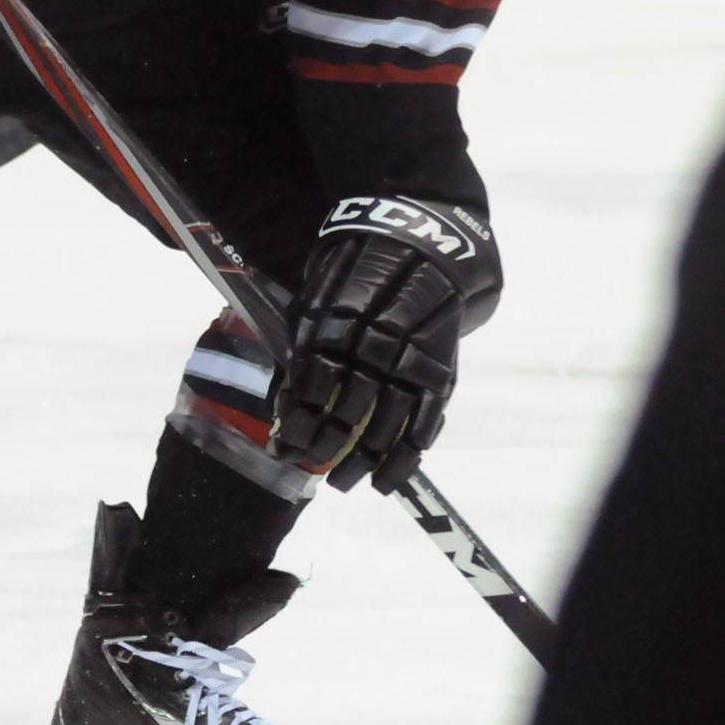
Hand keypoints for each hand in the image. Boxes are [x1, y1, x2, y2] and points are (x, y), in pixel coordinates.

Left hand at [269, 197, 501, 494]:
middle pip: (349, 403)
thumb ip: (304, 341)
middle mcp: (380, 338)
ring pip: (388, 420)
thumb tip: (281, 402)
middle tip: (307, 466)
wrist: (426, 241)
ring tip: (340, 482)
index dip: (297, 418)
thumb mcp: (322, 291)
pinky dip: (407, 455)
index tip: (281, 447)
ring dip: (363, 459)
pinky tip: (386, 481)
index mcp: (342, 316)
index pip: (314, 378)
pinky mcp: (443, 369)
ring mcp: (416, 355)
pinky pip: (427, 421)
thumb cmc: (358, 270)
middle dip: (325, 443)